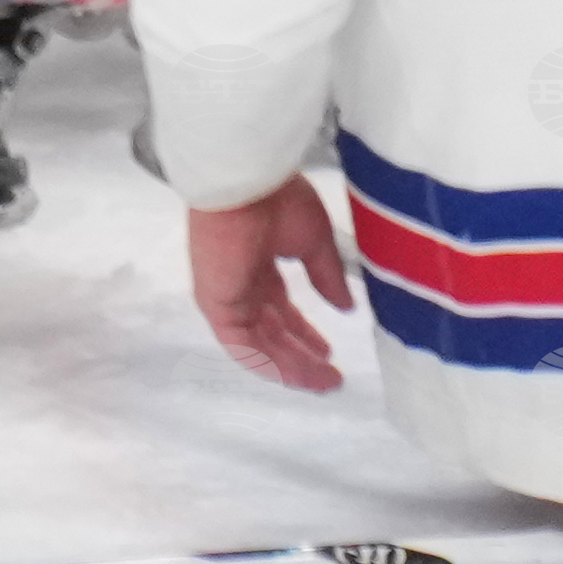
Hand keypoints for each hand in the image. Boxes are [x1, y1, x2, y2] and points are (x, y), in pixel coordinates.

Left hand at [188, 175, 352, 392]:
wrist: (242, 181)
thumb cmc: (275, 199)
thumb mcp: (313, 239)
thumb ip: (326, 275)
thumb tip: (346, 306)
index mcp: (257, 261)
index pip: (279, 306)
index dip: (303, 331)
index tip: (328, 351)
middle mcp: (239, 281)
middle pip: (271, 330)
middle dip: (301, 354)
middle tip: (330, 374)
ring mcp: (226, 294)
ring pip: (260, 344)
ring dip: (293, 366)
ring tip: (325, 382)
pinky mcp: (216, 305)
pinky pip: (244, 347)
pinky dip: (272, 365)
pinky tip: (302, 377)